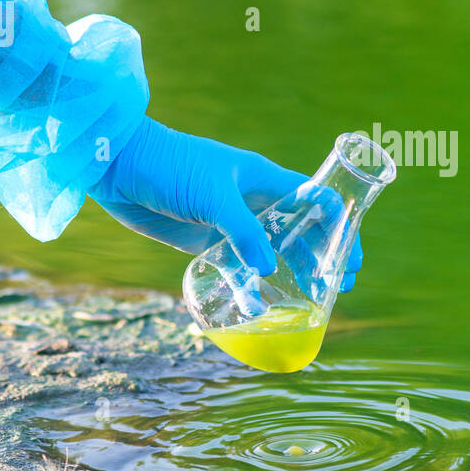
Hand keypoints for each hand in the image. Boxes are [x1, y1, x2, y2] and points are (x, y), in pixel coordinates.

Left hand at [89, 117, 362, 290]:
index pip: (315, 200)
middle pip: (300, 230)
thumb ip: (242, 231)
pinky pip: (236, 266)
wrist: (119, 165)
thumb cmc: (171, 166)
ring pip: (272, 251)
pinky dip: (248, 285)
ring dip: (291, 272)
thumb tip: (269, 269)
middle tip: (340, 286)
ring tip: (312, 299)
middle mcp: (254, 201)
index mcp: (264, 180)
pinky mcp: (205, 240)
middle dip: (323, 255)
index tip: (350, 254)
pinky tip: (257, 305)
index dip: (338, 224)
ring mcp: (230, 222)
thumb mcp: (212, 195)